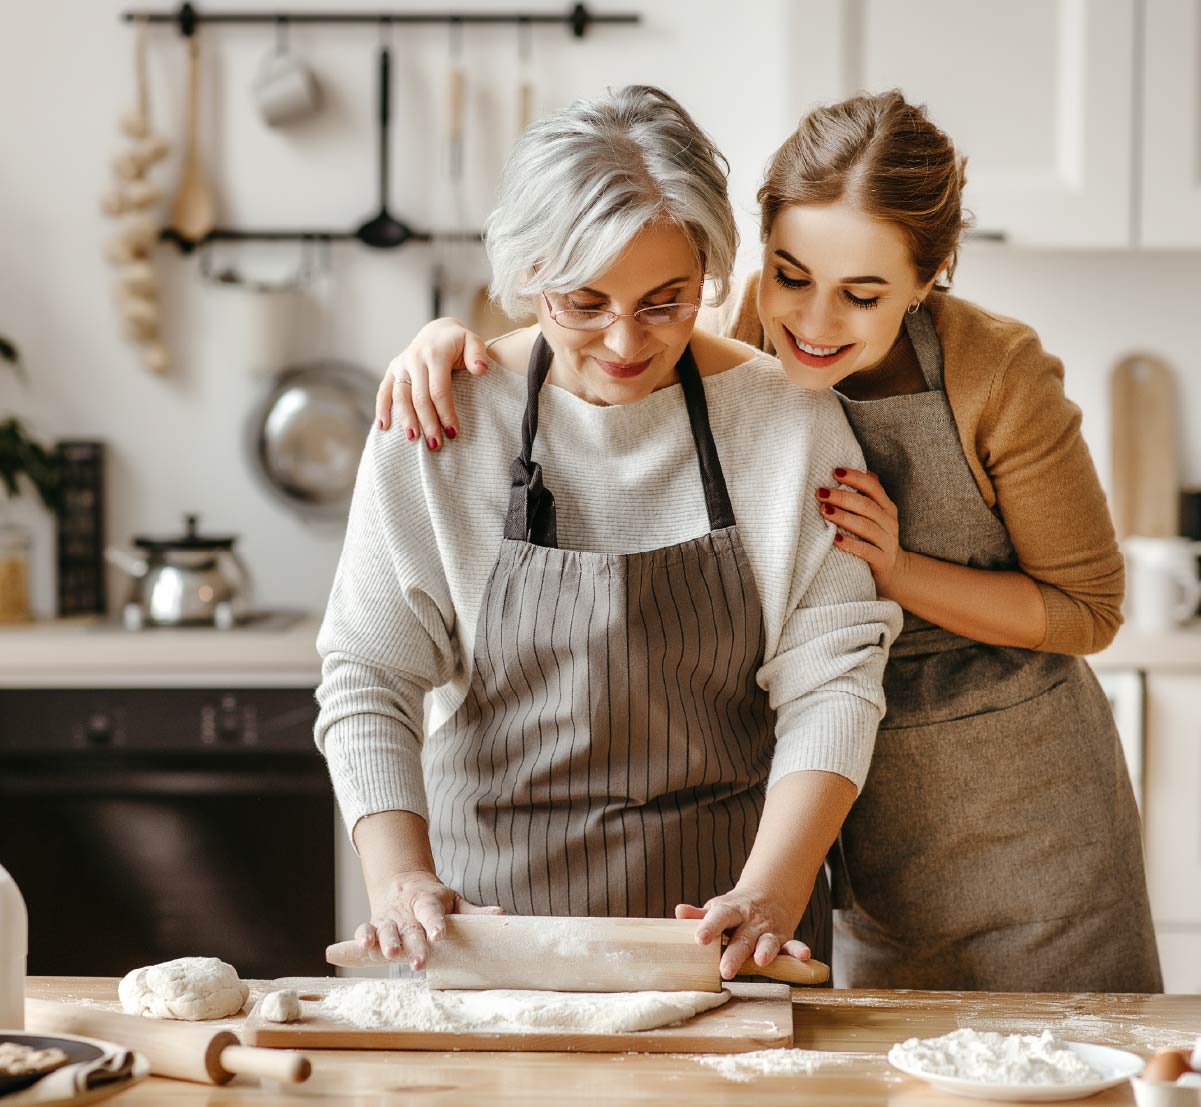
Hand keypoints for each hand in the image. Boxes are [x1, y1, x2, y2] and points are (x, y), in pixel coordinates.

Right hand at [356, 870, 502, 970]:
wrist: (402, 884)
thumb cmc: (434, 899)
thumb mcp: (453, 901)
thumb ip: (473, 912)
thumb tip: (502, 915)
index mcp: (428, 901)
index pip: (432, 911)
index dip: (436, 922)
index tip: (440, 934)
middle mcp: (407, 911)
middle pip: (410, 927)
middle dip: (413, 944)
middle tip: (419, 962)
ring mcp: (390, 918)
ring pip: (386, 929)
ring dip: (387, 942)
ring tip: (391, 954)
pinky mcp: (375, 924)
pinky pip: (365, 929)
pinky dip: (362, 937)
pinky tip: (364, 946)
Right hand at [375, 318, 489, 447]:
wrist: (437, 331)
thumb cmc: (459, 343)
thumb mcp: (473, 342)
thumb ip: (478, 355)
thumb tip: (480, 370)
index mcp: (435, 354)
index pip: (439, 390)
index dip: (445, 413)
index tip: (453, 433)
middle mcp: (414, 358)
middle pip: (419, 397)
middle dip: (427, 423)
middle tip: (436, 445)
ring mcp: (401, 364)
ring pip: (400, 396)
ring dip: (406, 420)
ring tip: (413, 440)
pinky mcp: (392, 369)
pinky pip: (384, 391)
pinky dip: (382, 409)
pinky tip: (384, 427)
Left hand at [675, 886, 810, 980]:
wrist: (769, 894)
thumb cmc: (734, 909)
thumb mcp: (718, 908)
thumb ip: (700, 915)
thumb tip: (679, 912)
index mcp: (730, 911)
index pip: (718, 918)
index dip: (708, 927)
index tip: (699, 939)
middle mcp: (750, 921)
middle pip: (741, 937)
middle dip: (734, 954)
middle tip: (725, 971)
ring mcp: (768, 930)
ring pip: (767, 941)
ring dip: (766, 951)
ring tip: (761, 961)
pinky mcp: (784, 939)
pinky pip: (792, 945)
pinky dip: (799, 950)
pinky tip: (804, 956)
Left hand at [818, 466, 909, 596]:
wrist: (895, 571)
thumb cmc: (875, 537)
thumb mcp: (875, 515)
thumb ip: (864, 495)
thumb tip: (842, 471)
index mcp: (887, 507)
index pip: (873, 486)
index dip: (855, 477)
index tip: (834, 471)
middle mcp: (889, 522)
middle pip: (866, 505)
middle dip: (842, 497)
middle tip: (821, 492)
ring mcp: (887, 542)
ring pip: (865, 526)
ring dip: (843, 517)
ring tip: (824, 511)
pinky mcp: (882, 561)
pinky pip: (866, 551)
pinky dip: (850, 544)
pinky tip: (835, 539)